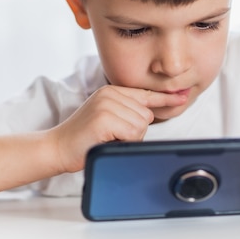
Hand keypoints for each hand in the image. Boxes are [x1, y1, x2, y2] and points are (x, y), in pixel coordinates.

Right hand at [49, 85, 187, 172]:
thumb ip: (127, 112)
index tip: (182, 98)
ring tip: (107, 138)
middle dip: (135, 132)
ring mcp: (107, 104)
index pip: (145, 94)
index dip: (165, 98)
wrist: (57, 147)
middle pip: (147, 115)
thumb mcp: (107, 118)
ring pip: (141, 125)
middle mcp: (111, 93)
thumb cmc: (84, 138)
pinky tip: (105, 140)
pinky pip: (132, 134)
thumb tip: (150, 115)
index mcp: (113, 91)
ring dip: (128, 139)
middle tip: (112, 136)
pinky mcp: (104, 118)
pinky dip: (123, 142)